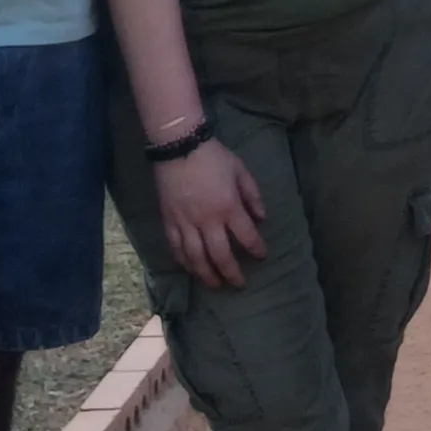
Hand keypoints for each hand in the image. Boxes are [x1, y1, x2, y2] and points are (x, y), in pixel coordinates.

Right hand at [159, 137, 266, 288]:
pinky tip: (191, 269)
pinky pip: (176, 248)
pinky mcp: (169, 221)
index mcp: (228, 206)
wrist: (178, 145)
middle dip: (231, 273)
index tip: (261, 255)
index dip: (256, 248)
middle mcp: (207, 220)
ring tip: (215, 285)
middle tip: (239, 284)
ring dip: (207, 275)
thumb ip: (252, 195)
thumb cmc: (213, 156)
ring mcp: (185, 223)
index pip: (246, 236)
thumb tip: (261, 218)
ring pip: (196, 258)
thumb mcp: (240, 170)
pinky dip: (184, 262)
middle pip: (220, 255)